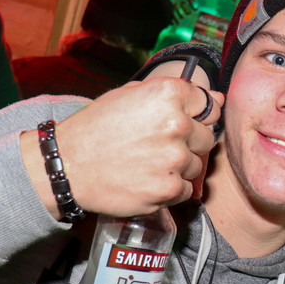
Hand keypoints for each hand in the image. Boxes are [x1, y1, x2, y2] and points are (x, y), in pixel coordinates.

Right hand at [22, 64, 221, 218]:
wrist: (68, 165)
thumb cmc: (97, 128)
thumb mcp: (130, 96)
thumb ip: (175, 94)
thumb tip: (217, 98)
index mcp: (168, 94)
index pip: (209, 105)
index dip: (197, 117)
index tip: (182, 125)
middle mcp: (176, 123)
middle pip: (206, 138)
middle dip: (187, 144)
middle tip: (157, 148)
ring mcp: (174, 158)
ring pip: (196, 165)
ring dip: (178, 167)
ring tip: (146, 164)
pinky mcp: (169, 188)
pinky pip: (186, 189)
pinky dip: (170, 189)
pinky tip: (146, 180)